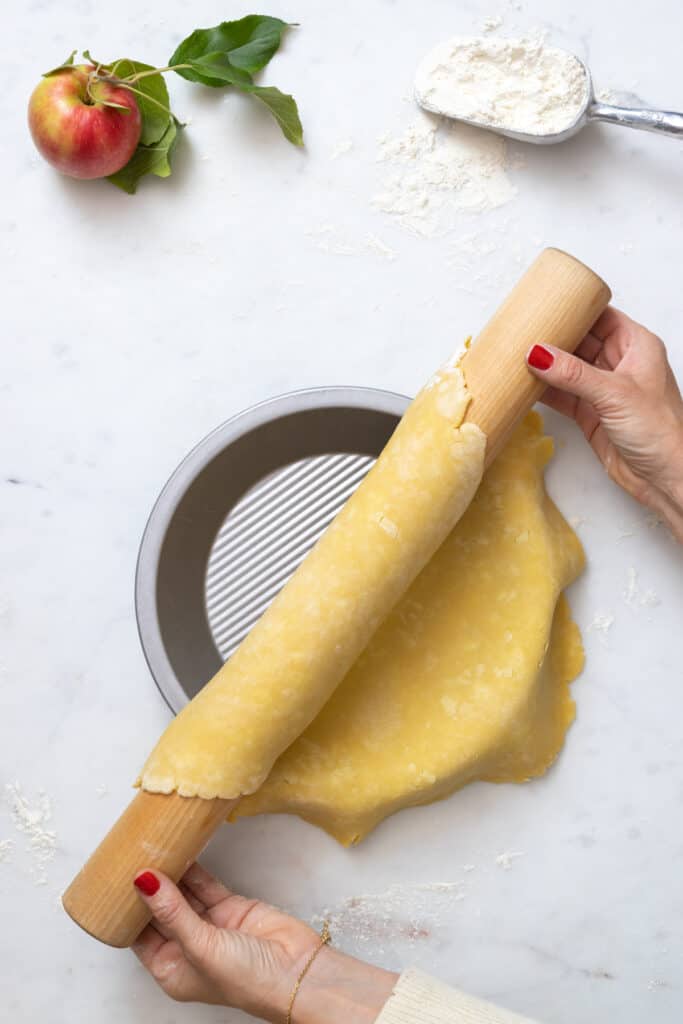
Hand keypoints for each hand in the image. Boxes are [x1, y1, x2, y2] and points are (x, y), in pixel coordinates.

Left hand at [132, 863, 396, 1022]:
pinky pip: (205, 884)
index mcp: (172, 969)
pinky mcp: (230, 907)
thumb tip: (142, 881)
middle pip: (159, 911)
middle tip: (130, 856)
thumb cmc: (248, 980)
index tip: (112, 882)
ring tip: (153, 847)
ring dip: (170, 874)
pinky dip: (194, 869)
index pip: (138, 936)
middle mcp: (188, 948)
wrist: (297, 972)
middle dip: (146, 887)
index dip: (126, 910)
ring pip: (182, 894)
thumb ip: (171, 911)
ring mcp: (210, 926)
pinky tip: (182, 851)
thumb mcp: (199, 946)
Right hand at [526, 307, 682, 540]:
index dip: (575, 309)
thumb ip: (573, 373)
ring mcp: (604, 390)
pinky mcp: (591, 413)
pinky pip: (562, 395)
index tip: (546, 305)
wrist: (664, 477)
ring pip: (568, 369)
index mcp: (637, 346)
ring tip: (516, 356)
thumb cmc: (661, 431)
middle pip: (580, 341)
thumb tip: (538, 353)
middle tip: (523, 331)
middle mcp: (620, 364)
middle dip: (554, 337)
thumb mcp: (614, 394)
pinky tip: (525, 384)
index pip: (601, 317)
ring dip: (546, 365)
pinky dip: (544, 391)